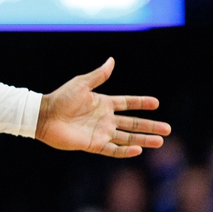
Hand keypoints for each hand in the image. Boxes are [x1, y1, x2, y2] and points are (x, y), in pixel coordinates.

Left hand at [36, 57, 170, 157]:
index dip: (141, 103)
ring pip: (127, 138)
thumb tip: (112, 60)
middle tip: (168, 129)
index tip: (156, 103)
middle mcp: (104, 119)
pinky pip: (113, 150)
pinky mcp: (94, 145)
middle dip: (150, 126)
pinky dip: (126, 151)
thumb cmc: (60, 98)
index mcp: (102, 103)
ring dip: (144, 140)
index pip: (127, 103)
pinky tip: (138, 149)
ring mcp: (100, 132)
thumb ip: (98, 75)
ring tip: (160, 141)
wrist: (44, 116)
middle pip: (132, 123)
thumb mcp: (81, 84)